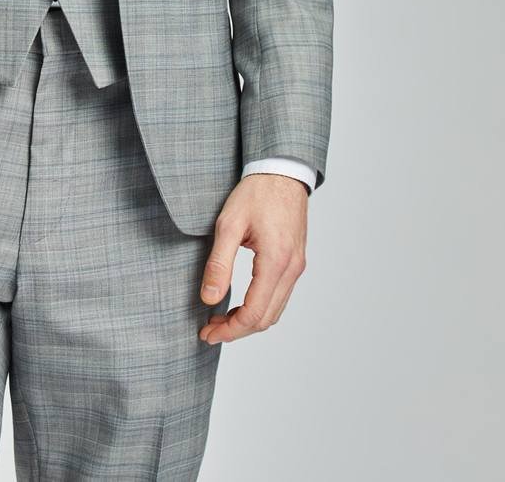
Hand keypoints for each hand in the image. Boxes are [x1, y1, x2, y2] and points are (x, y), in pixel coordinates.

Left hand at [198, 173, 307, 342]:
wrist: (281, 171)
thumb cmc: (256, 193)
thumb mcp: (229, 224)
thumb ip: (219, 263)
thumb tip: (209, 299)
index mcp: (276, 261)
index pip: (254, 313)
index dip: (230, 329)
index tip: (208, 333)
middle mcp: (292, 269)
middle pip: (266, 318)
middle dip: (237, 330)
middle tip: (210, 330)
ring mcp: (297, 266)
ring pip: (275, 310)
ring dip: (249, 321)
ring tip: (221, 319)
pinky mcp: (296, 261)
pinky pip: (280, 296)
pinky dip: (260, 307)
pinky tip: (240, 303)